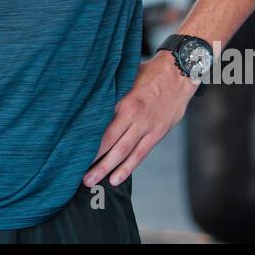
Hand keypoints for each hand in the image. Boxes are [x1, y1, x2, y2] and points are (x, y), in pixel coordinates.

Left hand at [82, 51, 199, 187]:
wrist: (179, 73)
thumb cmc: (149, 74)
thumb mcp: (126, 79)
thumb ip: (112, 95)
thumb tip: (89, 106)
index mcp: (124, 102)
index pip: (103, 128)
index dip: (89, 144)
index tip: (75, 154)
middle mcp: (134, 116)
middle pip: (111, 144)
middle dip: (96, 163)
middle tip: (82, 177)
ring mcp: (147, 127)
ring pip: (125, 153)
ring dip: (109, 169)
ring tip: (95, 181)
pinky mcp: (158, 133)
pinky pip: (141, 153)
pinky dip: (128, 167)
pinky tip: (117, 177)